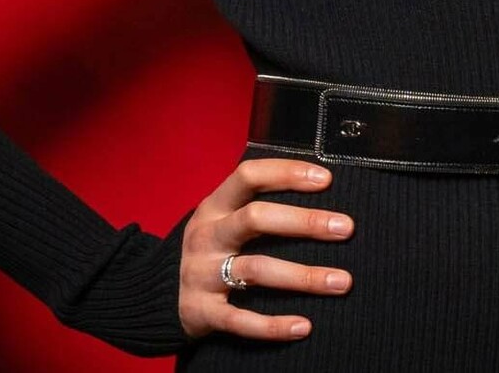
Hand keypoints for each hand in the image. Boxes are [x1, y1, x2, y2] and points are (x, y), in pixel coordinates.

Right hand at [177, 157, 354, 341]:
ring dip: (303, 276)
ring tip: (342, 281)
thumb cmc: (209, 247)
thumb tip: (320, 185)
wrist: (152, 294)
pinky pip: (240, 320)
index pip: (249, 176)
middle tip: (346, 228)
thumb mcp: (221, 216)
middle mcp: (207, 236)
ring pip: (256, 270)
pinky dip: (273, 325)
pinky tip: (304, 326)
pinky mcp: (202, 312)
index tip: (327, 179)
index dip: (287, 173)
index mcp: (214, 206)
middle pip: (255, 219)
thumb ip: (256, 202)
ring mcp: (201, 274)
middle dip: (304, 222)